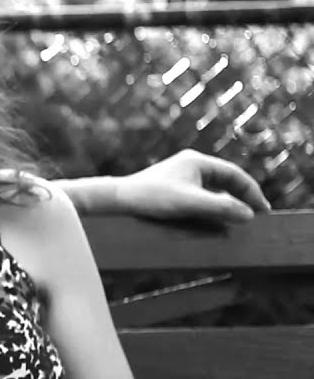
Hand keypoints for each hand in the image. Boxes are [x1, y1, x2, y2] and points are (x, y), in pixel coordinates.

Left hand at [115, 150, 270, 223]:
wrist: (116, 200)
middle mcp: (190, 164)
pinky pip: (201, 194)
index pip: (234, 174)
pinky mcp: (171, 187)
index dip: (252, 192)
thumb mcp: (190, 204)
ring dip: (228, 201)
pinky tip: (215, 217)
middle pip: (226, 179)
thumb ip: (220, 208)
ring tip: (240, 217)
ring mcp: (180, 175)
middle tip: (256, 215)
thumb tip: (248, 214)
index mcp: (197, 161)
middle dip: (242, 196)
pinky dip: (213, 204)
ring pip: (214, 187)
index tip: (263, 211)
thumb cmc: (150, 198)